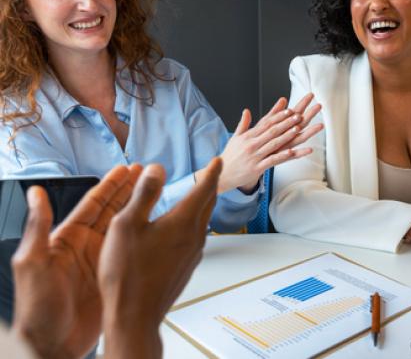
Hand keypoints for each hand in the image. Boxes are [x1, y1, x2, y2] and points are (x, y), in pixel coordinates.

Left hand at [11, 165, 140, 358]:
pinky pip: (130, 251)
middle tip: (146, 173)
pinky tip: (155, 229)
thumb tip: (35, 194)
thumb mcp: (32, 263)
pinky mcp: (111, 278)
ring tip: (155, 193)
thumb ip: (37, 227)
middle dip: (128, 190)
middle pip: (111, 211)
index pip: (92, 205)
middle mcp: (85, 247)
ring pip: (123, 228)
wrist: (52, 344)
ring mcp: (99, 262)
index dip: (110, 185)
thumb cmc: (37, 308)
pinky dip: (143, 236)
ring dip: (137, 209)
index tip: (125, 169)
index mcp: (67, 239)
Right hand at [99, 159, 221, 358]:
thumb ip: (144, 194)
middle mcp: (194, 237)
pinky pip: (194, 238)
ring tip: (196, 198)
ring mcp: (192, 254)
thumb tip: (157, 168)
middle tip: (212, 174)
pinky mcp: (186, 268)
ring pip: (202, 222)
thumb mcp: (126, 224)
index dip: (212, 172)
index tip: (218, 160)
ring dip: (201, 206)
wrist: (134, 316)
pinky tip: (180, 230)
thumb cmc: (127, 273)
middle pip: (207, 205)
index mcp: (183, 222)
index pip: (204, 188)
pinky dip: (192, 225)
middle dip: (210, 186)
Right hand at [215, 93, 322, 192]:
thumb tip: (247, 111)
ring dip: (286, 136)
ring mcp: (255, 156)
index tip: (289, 111)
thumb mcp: (235, 138)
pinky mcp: (257, 168)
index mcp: (248, 136)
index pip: (265, 123)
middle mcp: (252, 144)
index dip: (278, 116)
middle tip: (298, 116)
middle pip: (272, 131)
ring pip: (273, 143)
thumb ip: (243, 124)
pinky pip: (272, 160)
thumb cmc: (230, 156)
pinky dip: (282, 156)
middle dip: (286, 123)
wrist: (221, 174)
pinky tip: (292, 151)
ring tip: (297, 129)